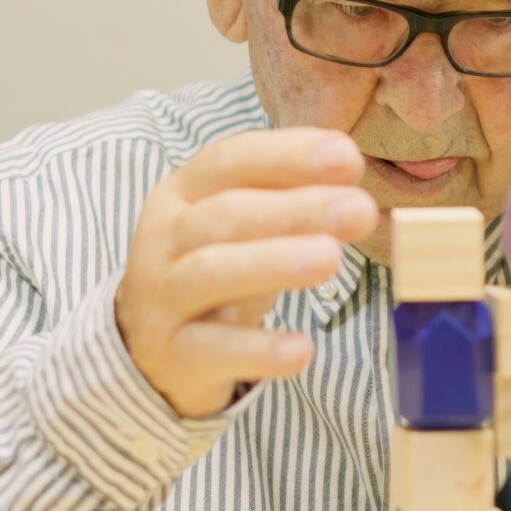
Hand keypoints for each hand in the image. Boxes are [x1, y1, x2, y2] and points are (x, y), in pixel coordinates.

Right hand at [116, 128, 375, 416]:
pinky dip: (258, 349)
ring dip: (274, 262)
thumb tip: (350, 165)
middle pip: (226, 215)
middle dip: (297, 208)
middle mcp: (165, 239)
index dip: (288, 155)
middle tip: (360, 209)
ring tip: (331, 259)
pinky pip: (212, 350)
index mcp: (183, 192)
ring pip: (211, 273)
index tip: (348, 157)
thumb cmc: (216, 266)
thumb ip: (287, 193)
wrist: (150, 347)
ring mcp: (163, 298)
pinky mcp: (172, 354)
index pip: (231, 160)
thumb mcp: (241, 223)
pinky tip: (302, 350)